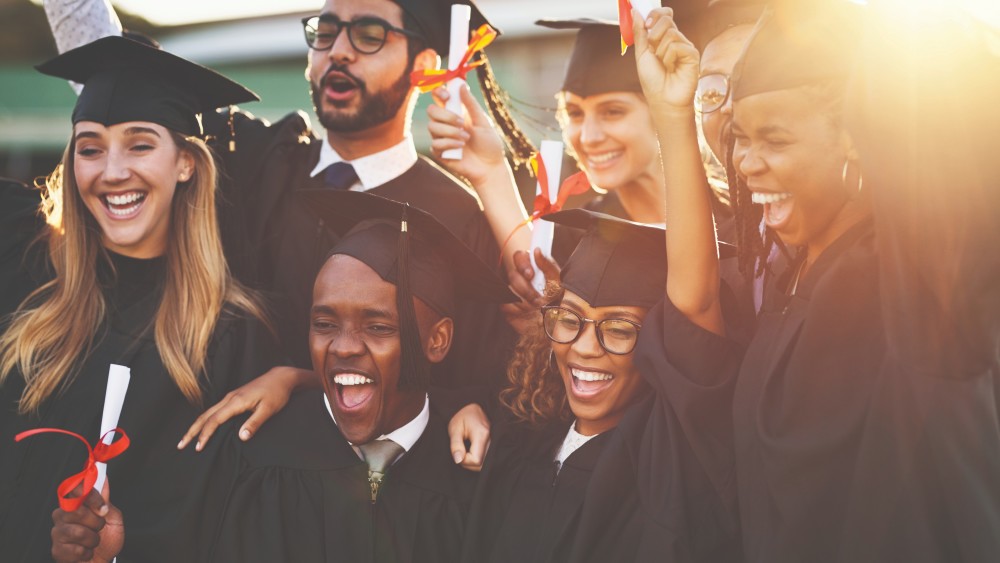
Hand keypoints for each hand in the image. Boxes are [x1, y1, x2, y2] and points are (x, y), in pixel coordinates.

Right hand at [51, 481, 122, 562]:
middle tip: (99, 528)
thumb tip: (104, 482)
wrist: (102, 561)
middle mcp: (63, 515)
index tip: (103, 508)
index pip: (75, 490)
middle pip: (76, 511)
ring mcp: (57, 532)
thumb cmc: (107, 539)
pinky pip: (75, 549)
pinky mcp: (56, 550)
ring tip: (93, 542)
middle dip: (95, 522)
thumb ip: (107, 502)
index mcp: (76, 505)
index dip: (91, 497)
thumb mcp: (114, 519)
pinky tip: (86, 552)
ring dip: (93, 539)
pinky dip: (87, 552)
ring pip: (77, 532)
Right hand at [177, 366, 315, 450]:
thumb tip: (241, 438)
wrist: (281, 377)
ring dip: (196, 426)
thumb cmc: (277, 393)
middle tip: (180, 445)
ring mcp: (231, 397)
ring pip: (208, 412)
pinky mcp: (234, 397)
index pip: (214, 420)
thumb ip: (254, 423)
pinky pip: (215, 410)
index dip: (205, 434)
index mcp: (236, 401)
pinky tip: (204, 427)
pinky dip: (205, 420)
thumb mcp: (269, 410)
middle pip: (205, 415)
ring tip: (187, 439)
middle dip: (192, 431)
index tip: (198, 448)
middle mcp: (229, 398)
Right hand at [427, 84, 507, 185]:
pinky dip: (449, 144)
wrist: (490, 167)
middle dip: (445, 115)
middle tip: (461, 122)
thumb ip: (471, 105)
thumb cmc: (489, 144)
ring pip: (432, 127)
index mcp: (456, 113)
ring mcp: (441, 138)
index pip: (439, 97)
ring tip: (466, 138)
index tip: (447, 95)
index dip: (438, 92)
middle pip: (431, 110)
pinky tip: (460, 147)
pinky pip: (435, 143)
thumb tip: (462, 85)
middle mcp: (446, 123)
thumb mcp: (483, 122)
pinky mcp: (439, 152)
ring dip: (450, 131)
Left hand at [448, 403, 491, 471]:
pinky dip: (479, 460)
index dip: (465, 461)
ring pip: (486, 464)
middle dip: (469, 463)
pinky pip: (488, 459)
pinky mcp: (495, 444)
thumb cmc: (461, 417)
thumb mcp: (454, 429)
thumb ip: (455, 445)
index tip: (458, 452)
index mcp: (482, 434)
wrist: (472, 408)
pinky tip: (472, 452)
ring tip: (465, 452)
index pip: (476, 460)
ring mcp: (495, 442)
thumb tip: (458, 460)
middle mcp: (492, 439)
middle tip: (460, 452)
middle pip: (483, 464)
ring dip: (474, 463)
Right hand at [502, 249, 560, 333]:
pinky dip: (518, 308)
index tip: (531, 274)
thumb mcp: (558, 282)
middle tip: (537, 296)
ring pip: (509, 288)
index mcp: (533, 269)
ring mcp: (514, 292)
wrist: (555, 325)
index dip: (522, 263)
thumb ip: (548, 265)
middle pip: (512, 273)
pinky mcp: (508, 306)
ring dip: (525, 299)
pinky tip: (527, 312)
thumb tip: (537, 251)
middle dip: (525, 286)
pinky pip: (506, 302)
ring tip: (537, 306)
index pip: (520, 257)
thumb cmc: (559, 302)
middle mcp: (522, 279)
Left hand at [633, 7, 700, 111]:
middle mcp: (676, 39)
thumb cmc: (653, 80)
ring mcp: (685, 46)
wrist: (662, 99)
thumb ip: (640, 32)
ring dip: (660, 51)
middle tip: (653, 51)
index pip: (664, 14)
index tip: (647, 24)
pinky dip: (669, 58)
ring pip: (671, 33)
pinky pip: (677, 46)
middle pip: (666, 19)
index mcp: (663, 37)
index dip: (655, 14)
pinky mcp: (693, 54)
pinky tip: (672, 68)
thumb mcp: (642, 54)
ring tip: (664, 65)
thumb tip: (635, 11)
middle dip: (654, 35)